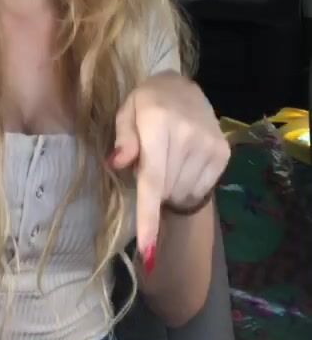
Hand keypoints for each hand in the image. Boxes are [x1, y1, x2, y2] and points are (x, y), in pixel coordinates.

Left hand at [110, 72, 229, 259]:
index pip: (153, 179)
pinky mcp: (223, 154)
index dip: (148, 218)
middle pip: (165, 191)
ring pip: (181, 193)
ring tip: (167, 159)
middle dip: (152, 188)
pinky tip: (183, 163)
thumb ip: (123, 138)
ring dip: (169, 188)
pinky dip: (185, 185)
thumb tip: (117, 163)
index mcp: (158, 123)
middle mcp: (188, 136)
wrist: (184, 87)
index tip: (147, 252)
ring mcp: (209, 146)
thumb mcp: (127, 110)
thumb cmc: (147, 102)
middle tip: (150, 161)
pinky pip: (199, 189)